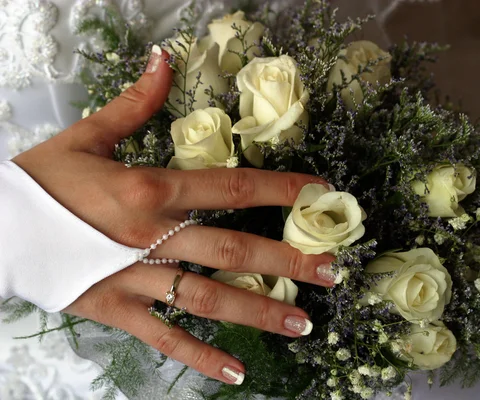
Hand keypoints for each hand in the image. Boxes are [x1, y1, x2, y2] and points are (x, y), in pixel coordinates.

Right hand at [12, 49, 335, 384]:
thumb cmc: (42, 181)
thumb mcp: (87, 136)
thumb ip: (135, 102)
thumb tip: (163, 59)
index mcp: (148, 191)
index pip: (229, 186)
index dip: (278, 188)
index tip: (318, 192)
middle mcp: (150, 237)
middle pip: (232, 250)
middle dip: (286, 260)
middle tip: (331, 273)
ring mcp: (134, 278)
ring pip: (208, 298)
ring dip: (258, 311)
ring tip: (302, 324)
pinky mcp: (116, 309)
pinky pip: (164, 337)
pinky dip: (200, 357)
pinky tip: (236, 373)